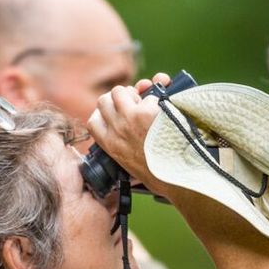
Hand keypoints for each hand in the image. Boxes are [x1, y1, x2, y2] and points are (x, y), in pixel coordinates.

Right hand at [84, 77, 168, 194]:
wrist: (174, 178)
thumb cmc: (157, 173)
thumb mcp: (130, 164)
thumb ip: (124, 146)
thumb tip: (125, 128)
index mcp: (110, 145)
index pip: (93, 121)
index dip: (103, 113)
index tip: (114, 113)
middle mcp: (116, 129)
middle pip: (104, 100)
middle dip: (118, 98)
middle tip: (133, 104)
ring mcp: (130, 118)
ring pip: (122, 90)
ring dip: (134, 92)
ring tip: (147, 102)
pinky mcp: (147, 112)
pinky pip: (149, 95)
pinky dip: (158, 98)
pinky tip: (165, 108)